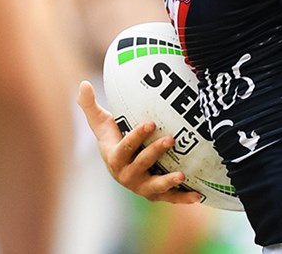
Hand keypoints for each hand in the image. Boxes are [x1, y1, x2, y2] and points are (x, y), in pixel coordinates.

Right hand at [76, 81, 203, 203]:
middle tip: (171, 138)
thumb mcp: (100, 122)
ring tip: (182, 175)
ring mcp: (141, 186)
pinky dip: (182, 198)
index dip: (137, 136)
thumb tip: (83, 83)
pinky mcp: (155, 194)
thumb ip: (89, 104)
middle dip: (155, 152)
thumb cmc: (111, 138)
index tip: (150, 123)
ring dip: (168, 181)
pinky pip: (169, 198)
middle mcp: (126, 175)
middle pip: (141, 164)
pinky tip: (198, 195)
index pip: (126, 147)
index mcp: (115, 158)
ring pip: (155, 186)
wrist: (120, 165)